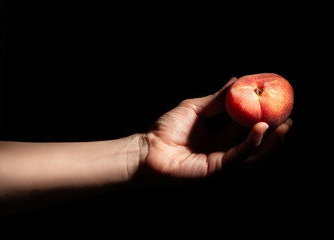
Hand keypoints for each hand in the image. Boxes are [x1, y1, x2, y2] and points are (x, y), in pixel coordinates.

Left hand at [144, 77, 292, 177]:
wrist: (148, 148)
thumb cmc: (168, 127)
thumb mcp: (196, 107)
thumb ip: (217, 99)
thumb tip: (236, 80)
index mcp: (220, 134)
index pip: (246, 125)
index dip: (263, 116)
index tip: (278, 103)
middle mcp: (224, 149)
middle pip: (254, 142)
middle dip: (274, 132)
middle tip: (289, 118)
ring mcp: (220, 161)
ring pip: (252, 153)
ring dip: (269, 141)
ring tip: (284, 126)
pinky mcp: (215, 170)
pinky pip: (237, 157)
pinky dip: (251, 144)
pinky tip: (261, 129)